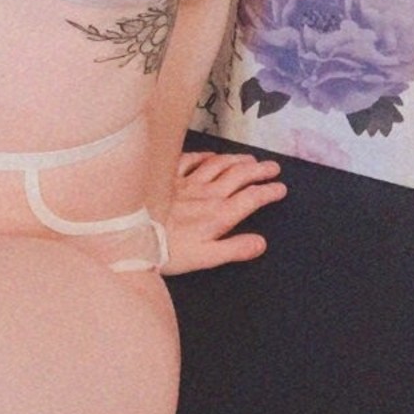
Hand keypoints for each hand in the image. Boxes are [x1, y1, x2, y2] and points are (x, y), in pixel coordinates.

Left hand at [160, 151, 286, 275]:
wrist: (133, 234)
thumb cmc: (169, 251)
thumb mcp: (206, 258)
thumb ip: (235, 249)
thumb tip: (261, 242)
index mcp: (219, 214)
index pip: (251, 198)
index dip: (268, 192)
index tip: (281, 187)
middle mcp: (206, 193)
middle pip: (239, 175)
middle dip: (259, 170)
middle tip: (274, 166)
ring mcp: (187, 182)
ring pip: (218, 164)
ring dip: (236, 159)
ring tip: (250, 158)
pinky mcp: (168, 177)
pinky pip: (190, 160)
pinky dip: (204, 156)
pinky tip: (211, 155)